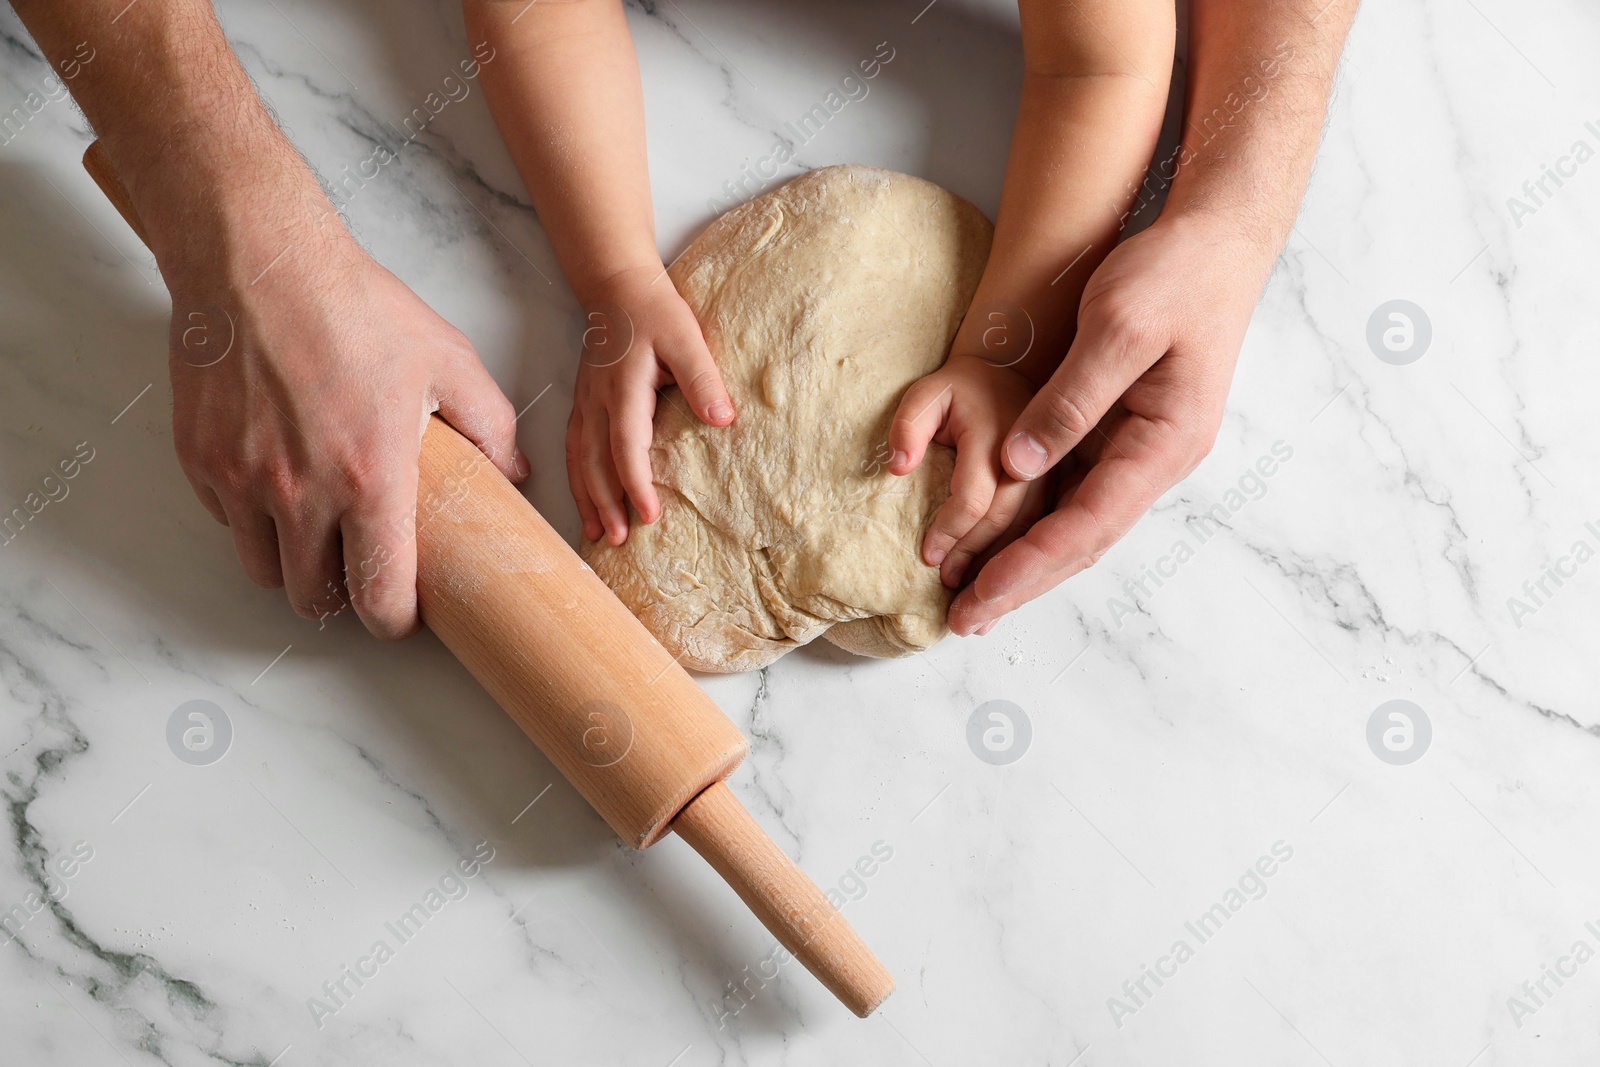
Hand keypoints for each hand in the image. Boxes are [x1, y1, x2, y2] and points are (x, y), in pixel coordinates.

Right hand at [169, 226, 525, 638]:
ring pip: (264, 570)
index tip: (403, 611)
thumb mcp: (446, 361)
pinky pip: (228, 521)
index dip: (394, 620)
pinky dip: (252, 518)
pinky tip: (279, 479)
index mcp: (369, 479)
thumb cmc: (354, 307)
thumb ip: (491, 426)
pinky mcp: (201, 461)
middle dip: (342, 595)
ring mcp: (242, 480)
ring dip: (293, 563)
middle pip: (315, 599)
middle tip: (360, 566)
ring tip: (318, 530)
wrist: (257, 261)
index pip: (379, 597)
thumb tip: (514, 474)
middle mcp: (299, 493)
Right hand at [567, 265, 734, 544]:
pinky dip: (578, 479)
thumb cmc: (654, 311)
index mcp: (623, 388)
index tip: (648, 516)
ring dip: (588, 498)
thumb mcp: (687, 337)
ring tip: (598, 534)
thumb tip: (722, 419)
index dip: (636, 483)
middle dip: (606, 503)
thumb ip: (703, 378)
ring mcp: (586, 403)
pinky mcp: (584, 403)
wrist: (617, 286)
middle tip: (618, 540)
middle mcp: (597, 400)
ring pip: (579, 459)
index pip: (627, 445)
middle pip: (596, 462)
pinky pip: (574, 448)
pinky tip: (586, 501)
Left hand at [886, 354, 1042, 588]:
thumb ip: (909, 424)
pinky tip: (1005, 601)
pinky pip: (1048, 536)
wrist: (1011, 377)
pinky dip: (1028, 573)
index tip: (928, 557)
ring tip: (977, 614)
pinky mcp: (1064, 491)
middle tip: (954, 603)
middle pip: (1010, 523)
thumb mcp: (928, 391)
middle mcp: (1037, 457)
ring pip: (1035, 536)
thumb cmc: (962, 391)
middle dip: (982, 567)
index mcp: (1002, 430)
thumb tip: (898, 467)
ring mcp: (1056, 475)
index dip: (951, 529)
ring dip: (1008, 581)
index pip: (977, 494)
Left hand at [949, 213, 1276, 634]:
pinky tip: (1000, 541)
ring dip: (1027, 562)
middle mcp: (1156, 459)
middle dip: (1023, 583)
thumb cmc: (1173, 274)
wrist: (1216, 238)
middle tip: (963, 620)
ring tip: (972, 596)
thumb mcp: (1117, 326)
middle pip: (1083, 542)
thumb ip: (1070, 400)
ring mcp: (1142, 449)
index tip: (981, 595)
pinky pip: (1075, 492)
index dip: (1030, 565)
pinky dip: (1036, 522)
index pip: (1087, 524)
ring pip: (1078, 524)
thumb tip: (1019, 465)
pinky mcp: (1123, 433)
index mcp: (1164, 442)